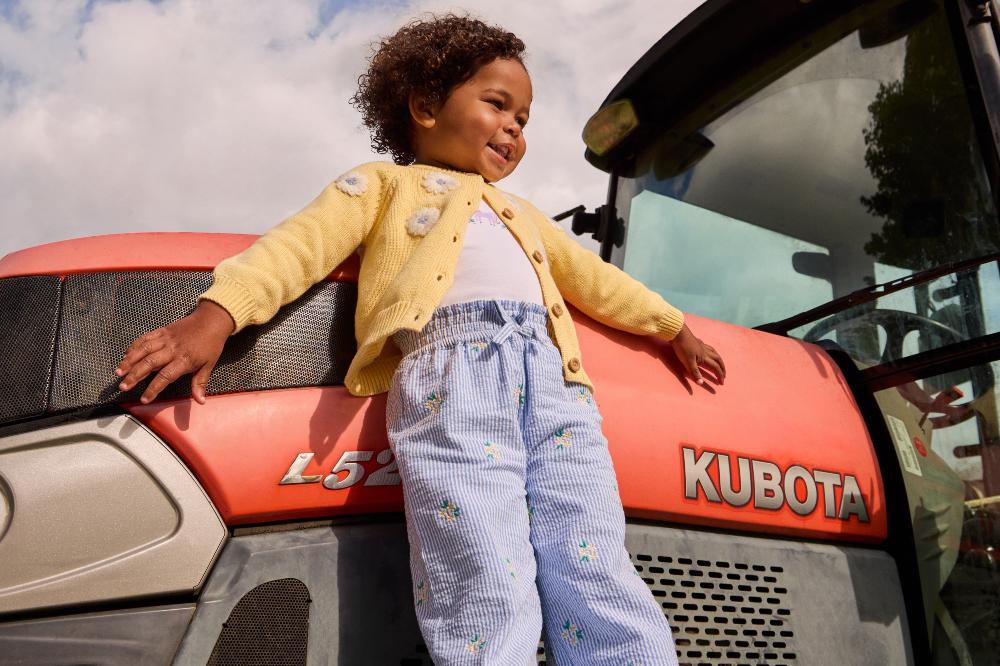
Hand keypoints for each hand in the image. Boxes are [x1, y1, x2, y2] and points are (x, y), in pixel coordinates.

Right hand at [115, 300, 234, 404]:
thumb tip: (200, 402)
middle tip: (123, 386)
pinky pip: (145, 338)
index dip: (154, 388)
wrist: (211, 320)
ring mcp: (165, 339)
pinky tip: (125, 355)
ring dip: (129, 361)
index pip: (166, 376)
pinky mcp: (162, 331)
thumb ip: (200, 384)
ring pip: (143, 350)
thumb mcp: (209, 365)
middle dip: (134, 375)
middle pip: (149, 363)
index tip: (144, 399)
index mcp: (184, 360)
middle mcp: (172, 349)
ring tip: (118, 372)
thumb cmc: (210, 344)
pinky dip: (134, 346)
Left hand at [671, 323, 725, 385]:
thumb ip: (695, 372)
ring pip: (715, 353)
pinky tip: (709, 352)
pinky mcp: (698, 342)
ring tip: (720, 364)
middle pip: (718, 360)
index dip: (720, 375)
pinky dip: (712, 352)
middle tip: (724, 375)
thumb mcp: (688, 362)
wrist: (679, 333)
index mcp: (704, 357)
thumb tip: (701, 383)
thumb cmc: (682, 348)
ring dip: (719, 360)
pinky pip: (709, 348)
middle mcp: (706, 351)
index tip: (722, 382)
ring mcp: (702, 346)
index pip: (715, 368)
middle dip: (722, 368)